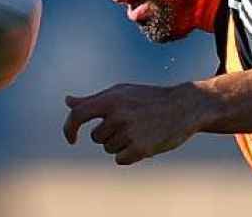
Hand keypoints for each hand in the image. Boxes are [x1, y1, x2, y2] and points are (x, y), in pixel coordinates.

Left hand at [62, 82, 205, 164]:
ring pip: (109, 148)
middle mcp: (118, 115)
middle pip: (97, 137)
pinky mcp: (141, 148)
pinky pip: (120, 160)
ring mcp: (129, 132)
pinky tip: (143, 143)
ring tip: (140, 130)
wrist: (183, 106)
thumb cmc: (148, 99)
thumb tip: (68, 102)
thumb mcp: (121, 92)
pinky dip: (128, 156)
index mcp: (110, 99)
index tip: (72, 139)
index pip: (78, 114)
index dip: (69, 128)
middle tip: (130, 123)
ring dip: (121, 144)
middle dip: (109, 134)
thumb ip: (93, 100)